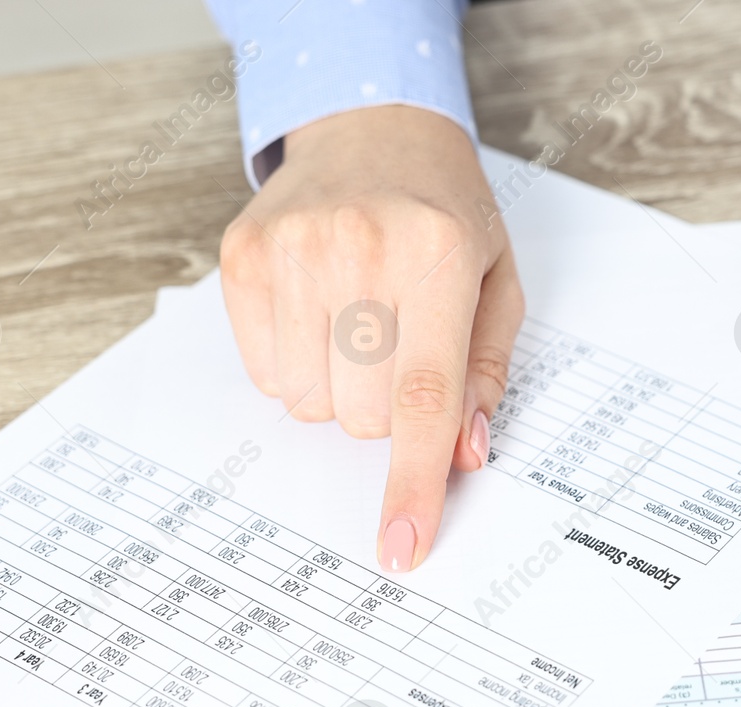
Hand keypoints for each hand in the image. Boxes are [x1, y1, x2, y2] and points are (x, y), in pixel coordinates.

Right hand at [220, 105, 520, 570]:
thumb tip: (465, 455)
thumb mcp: (496, 283)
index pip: (422, 397)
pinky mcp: (244, 255)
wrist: (371, 128)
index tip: (402, 545)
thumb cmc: (443, 214)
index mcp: (439, 255)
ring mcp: (293, 248)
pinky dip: (294, 364)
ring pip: (307, 403)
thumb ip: (487, 374)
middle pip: (361, 414)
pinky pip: (264, 373)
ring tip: (356, 324)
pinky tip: (317, 312)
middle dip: (385, 410)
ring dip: (337, 389)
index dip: (412, 482)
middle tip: (397, 349)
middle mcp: (361, 246)